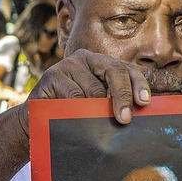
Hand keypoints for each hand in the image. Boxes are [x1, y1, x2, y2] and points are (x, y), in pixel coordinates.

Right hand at [16, 49, 151, 134]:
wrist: (37, 122)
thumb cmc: (71, 114)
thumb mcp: (95, 106)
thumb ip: (113, 102)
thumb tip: (142, 110)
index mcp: (100, 63)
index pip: (126, 69)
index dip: (138, 84)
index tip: (144, 103)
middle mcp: (84, 58)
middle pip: (114, 71)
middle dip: (123, 96)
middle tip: (124, 119)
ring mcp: (66, 65)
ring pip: (93, 89)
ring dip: (95, 110)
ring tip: (89, 122)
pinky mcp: (51, 76)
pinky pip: (74, 96)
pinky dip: (78, 110)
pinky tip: (74, 117)